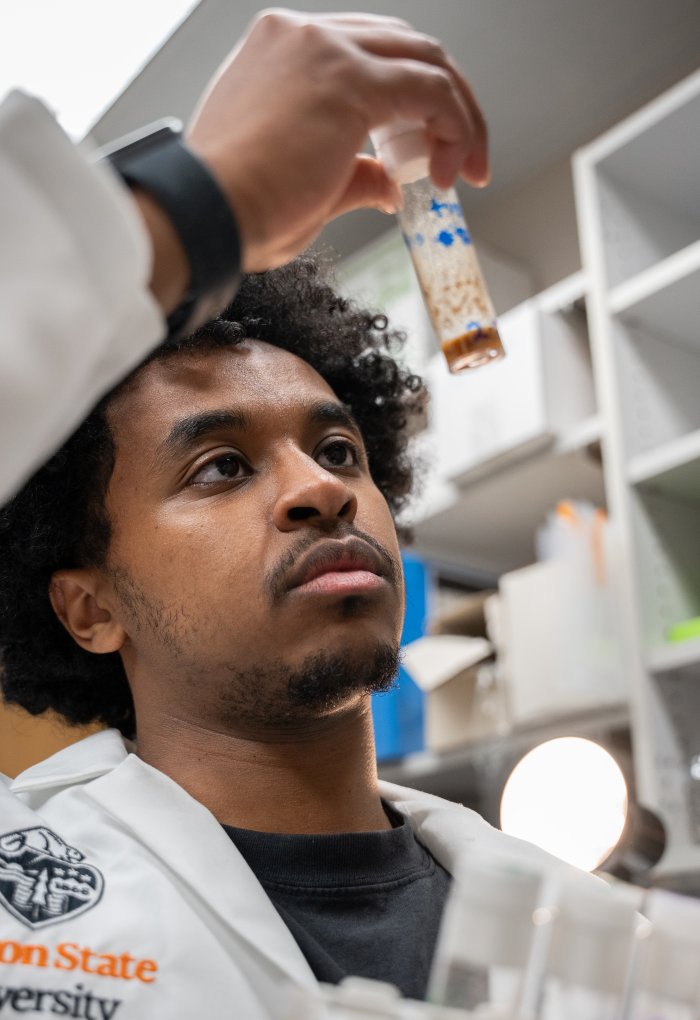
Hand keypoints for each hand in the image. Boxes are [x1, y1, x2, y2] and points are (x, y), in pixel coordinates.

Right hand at [186, 9, 487, 271]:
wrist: (207, 215)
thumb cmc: (236, 209)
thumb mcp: (302, 182)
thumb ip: (352, 173)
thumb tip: (388, 184)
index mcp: (282, 50)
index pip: (368, 54)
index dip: (407, 101)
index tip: (423, 150)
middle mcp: (304, 36)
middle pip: (405, 47)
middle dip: (444, 103)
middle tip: (459, 156)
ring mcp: (327, 50)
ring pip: (427, 63)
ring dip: (459, 115)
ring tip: (465, 167)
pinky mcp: (352, 81)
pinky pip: (432, 91)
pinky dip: (455, 129)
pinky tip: (449, 171)